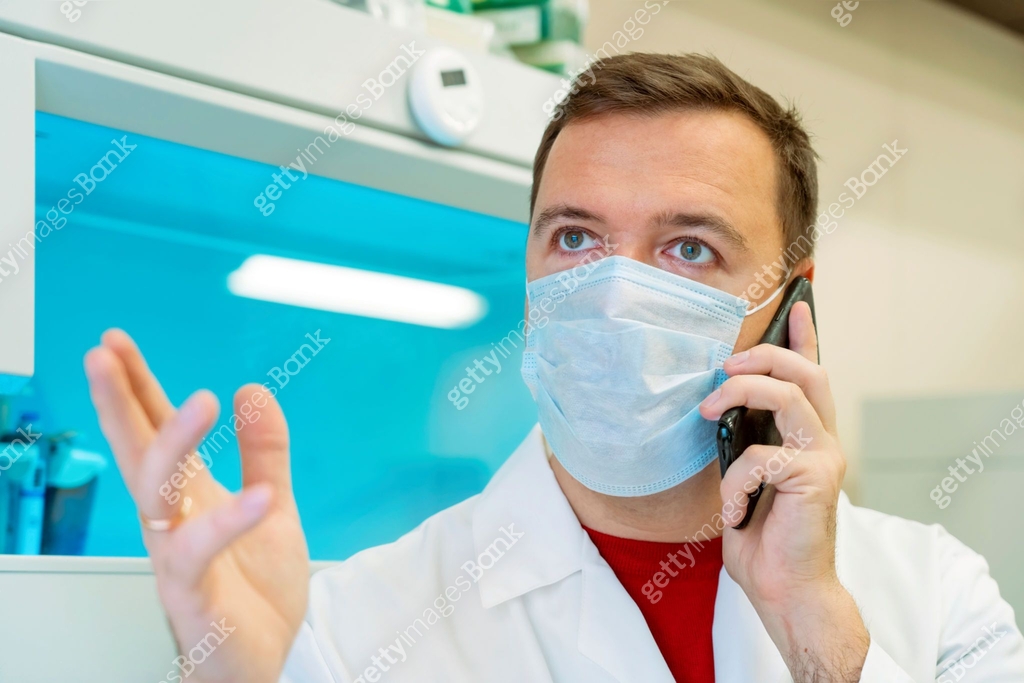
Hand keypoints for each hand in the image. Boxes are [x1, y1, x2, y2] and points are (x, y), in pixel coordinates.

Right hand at [84, 330, 308, 682]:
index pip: (154, 433)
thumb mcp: (273, 505)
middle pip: (137, 454)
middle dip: (119, 403)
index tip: (115, 342)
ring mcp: (178, 558)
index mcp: (189, 498)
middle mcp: (173, 523)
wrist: (263, 661)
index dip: (136, 388)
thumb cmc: (256, 588)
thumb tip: (253, 390)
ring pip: (158, 497)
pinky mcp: (196, 595)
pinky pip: (203, 554)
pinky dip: (230, 522)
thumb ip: (264, 452)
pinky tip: (260, 495)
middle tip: (103, 354)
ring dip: (174, 446)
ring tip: (201, 402)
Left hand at [698, 302, 868, 681]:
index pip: (811, 375)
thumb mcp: (747, 476)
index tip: (797, 305)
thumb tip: (717, 405)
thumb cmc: (763, 535)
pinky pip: (760, 456)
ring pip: (787, 394)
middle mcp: (823, 441)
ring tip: (708, 410)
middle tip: (724, 367)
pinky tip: (732, 510)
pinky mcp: (814, 479)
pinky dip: (733, 480)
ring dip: (740, 392)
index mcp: (807, 436)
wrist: (784, 588)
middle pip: (806, 371)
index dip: (805, 337)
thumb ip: (746, 439)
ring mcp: (824, 458)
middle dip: (762, 354)